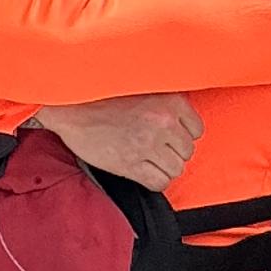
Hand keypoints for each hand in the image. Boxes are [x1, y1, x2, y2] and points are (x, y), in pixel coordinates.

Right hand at [33, 93, 203, 188]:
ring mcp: (147, 144)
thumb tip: (185, 122)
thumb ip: (168, 103)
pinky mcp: (131, 164)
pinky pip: (159, 183)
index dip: (183, 135)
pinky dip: (155, 181)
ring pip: (175, 169)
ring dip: (164, 168)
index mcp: (170, 101)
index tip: (170, 136)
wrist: (73, 108)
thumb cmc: (106, 97)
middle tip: (156, 149)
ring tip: (150, 160)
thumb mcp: (145, 88)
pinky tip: (144, 172)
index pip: (197, 130)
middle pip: (187, 152)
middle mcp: (162, 122)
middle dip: (173, 153)